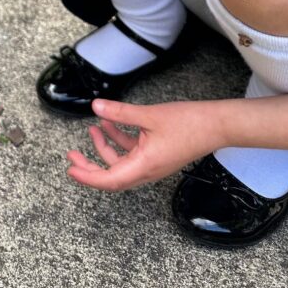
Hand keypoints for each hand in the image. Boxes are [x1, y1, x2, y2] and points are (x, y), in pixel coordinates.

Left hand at [65, 98, 225, 191]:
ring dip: (105, 148)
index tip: (71, 169)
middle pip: (112, 175)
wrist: (216, 125)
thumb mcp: (149, 115)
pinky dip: (120, 140)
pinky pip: (132, 153)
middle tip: (72, 156)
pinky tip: (111, 123)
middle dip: (90, 165)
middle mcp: (147, 170)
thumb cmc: (188, 123)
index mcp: (144, 166)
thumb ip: (120, 113)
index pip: (109, 180)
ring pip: (121, 163)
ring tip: (94, 128)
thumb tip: (96, 107)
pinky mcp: (157, 155)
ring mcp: (152, 164)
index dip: (88, 177)